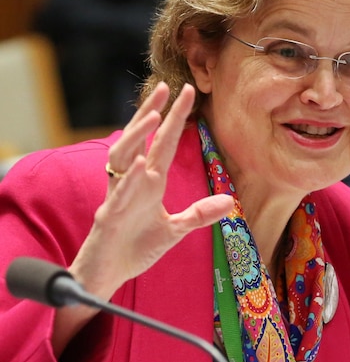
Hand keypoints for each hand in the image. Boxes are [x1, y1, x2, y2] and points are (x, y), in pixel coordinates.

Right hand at [52, 83, 232, 353]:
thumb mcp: (175, 229)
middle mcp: (132, 183)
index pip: (164, 143)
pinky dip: (129, 181)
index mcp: (149, 182)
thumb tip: (230, 201)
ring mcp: (118, 197)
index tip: (186, 90)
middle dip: (152, 112)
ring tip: (154, 114)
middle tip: (166, 86)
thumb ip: (199, 214)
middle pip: (141, 140)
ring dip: (137, 136)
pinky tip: (140, 166)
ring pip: (124, 158)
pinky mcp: (109, 218)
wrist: (106, 276)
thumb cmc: (135, 247)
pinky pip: (118, 195)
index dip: (174, 118)